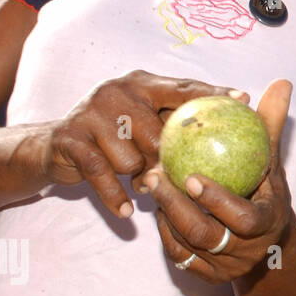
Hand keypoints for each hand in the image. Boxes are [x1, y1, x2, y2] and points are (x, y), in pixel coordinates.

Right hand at [38, 70, 246, 219]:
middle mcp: (116, 91)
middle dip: (165, 158)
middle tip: (171, 176)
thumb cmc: (113, 139)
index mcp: (142, 84)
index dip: (214, 93)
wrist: (51, 149)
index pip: (183, 87)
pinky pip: (102, 173)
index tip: (244, 99)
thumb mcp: (144, 125)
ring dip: (136, 176)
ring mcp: (90, 113)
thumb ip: (177, 124)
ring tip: (140, 184)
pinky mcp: (71, 140)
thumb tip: (229, 126)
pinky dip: (115, 195)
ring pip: (131, 157)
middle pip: (157, 131)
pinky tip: (127, 212)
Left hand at [142, 79, 293, 283]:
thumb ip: (270, 125)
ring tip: (150, 184)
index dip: (216, 201)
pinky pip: (180, 256)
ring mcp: (227, 268)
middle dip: (176, 206)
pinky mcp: (209, 278)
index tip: (191, 176)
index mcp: (268, 223)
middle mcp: (249, 252)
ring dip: (165, 215)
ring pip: (188, 245)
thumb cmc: (265, 190)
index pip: (242, 218)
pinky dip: (166, 232)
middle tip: (154, 175)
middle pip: (206, 234)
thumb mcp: (271, 160)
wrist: (268, 243)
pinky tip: (157, 207)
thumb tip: (281, 83)